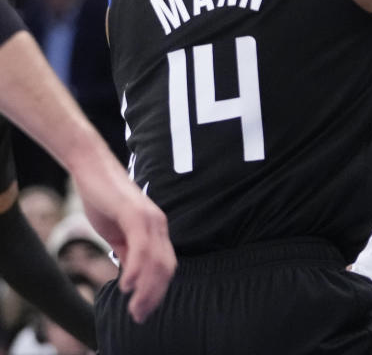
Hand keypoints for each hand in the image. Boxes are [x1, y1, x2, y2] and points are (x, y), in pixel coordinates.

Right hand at [72, 169, 175, 322]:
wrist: (91, 168)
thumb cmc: (103, 199)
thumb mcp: (116, 233)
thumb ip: (127, 252)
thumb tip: (133, 277)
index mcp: (156, 229)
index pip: (165, 265)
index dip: (158, 290)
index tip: (145, 310)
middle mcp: (158, 224)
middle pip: (166, 266)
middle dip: (154, 295)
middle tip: (139, 315)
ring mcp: (149, 218)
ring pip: (156, 260)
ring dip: (146, 288)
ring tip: (134, 307)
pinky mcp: (135, 213)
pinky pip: (142, 246)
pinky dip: (137, 268)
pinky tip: (127, 284)